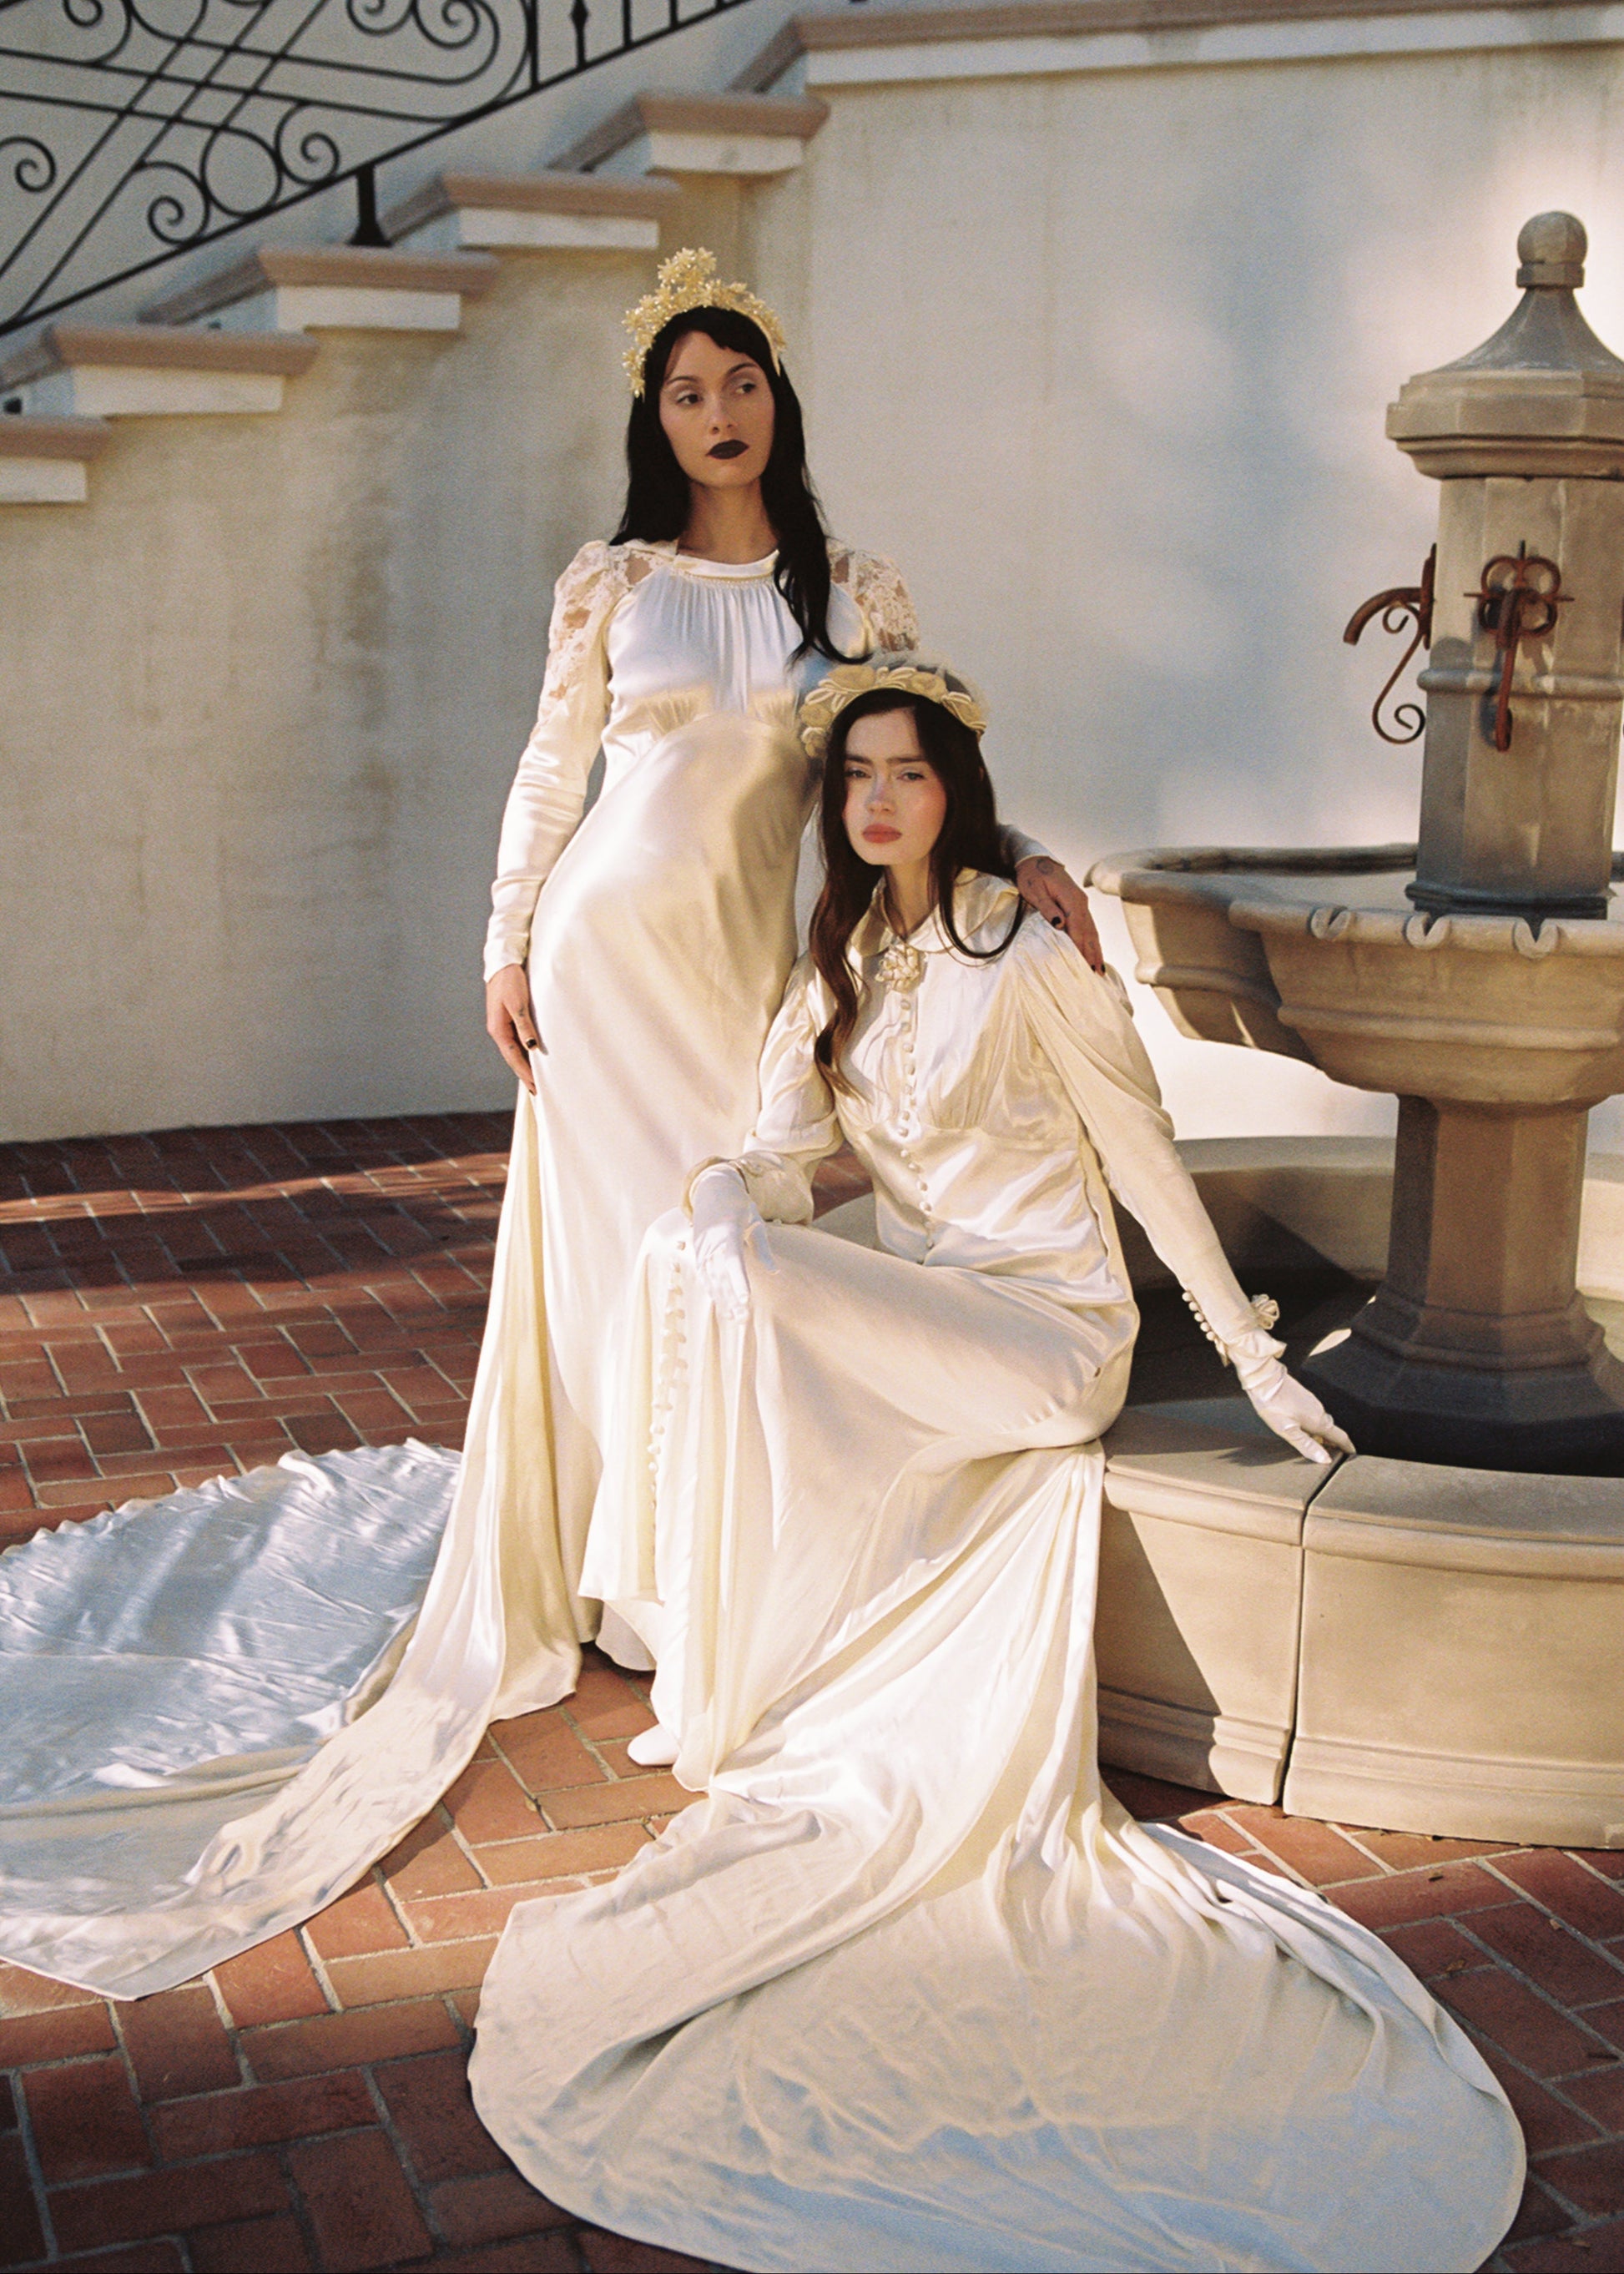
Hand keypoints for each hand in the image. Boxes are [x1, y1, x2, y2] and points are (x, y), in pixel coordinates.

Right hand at [485, 964, 539, 1094]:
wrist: (502, 963)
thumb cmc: (510, 981)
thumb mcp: (518, 1004)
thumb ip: (524, 1026)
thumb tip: (531, 1047)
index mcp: (498, 1029)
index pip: (513, 1058)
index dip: (525, 1073)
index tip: (535, 1087)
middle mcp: (498, 1030)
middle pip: (512, 1057)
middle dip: (524, 1074)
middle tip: (536, 1090)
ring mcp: (501, 1025)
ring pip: (513, 1050)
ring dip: (523, 1064)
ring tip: (534, 1078)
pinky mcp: (506, 1019)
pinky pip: (515, 1041)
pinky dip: (523, 1052)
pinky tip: (530, 1056)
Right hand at [690, 1166, 775, 1323]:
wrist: (712, 1189)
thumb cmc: (739, 1205)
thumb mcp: (755, 1222)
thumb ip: (763, 1249)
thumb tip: (774, 1272)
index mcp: (728, 1231)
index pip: (733, 1261)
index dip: (739, 1282)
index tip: (746, 1299)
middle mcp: (712, 1241)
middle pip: (722, 1276)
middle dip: (732, 1299)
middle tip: (744, 1319)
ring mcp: (702, 1247)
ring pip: (712, 1279)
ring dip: (723, 1299)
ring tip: (735, 1318)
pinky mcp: (697, 1252)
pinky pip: (705, 1275)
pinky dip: (713, 1291)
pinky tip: (722, 1305)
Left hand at [1016, 857, 1104, 972]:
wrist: (1035, 860)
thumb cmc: (1031, 875)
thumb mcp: (1034, 890)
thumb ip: (1047, 908)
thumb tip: (1060, 924)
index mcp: (1071, 899)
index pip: (1078, 928)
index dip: (1080, 947)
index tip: (1083, 965)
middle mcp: (1081, 902)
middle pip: (1089, 932)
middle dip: (1092, 954)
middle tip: (1096, 975)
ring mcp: (1082, 904)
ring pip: (1092, 931)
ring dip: (1095, 950)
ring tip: (1099, 969)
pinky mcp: (1079, 906)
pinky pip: (1089, 927)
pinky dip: (1092, 941)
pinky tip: (1094, 952)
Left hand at [1235, 1356, 1354, 1465]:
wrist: (1263, 1378)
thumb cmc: (1273, 1405)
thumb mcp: (1288, 1430)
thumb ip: (1307, 1445)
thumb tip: (1325, 1460)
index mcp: (1318, 1421)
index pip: (1340, 1436)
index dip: (1347, 1447)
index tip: (1352, 1454)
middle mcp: (1319, 1410)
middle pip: (1331, 1430)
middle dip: (1333, 1443)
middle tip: (1333, 1455)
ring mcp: (1311, 1402)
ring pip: (1322, 1422)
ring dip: (1322, 1435)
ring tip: (1317, 1446)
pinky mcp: (1304, 1397)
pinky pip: (1314, 1415)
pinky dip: (1314, 1426)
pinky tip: (1304, 1430)